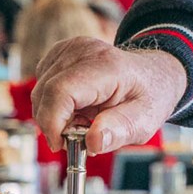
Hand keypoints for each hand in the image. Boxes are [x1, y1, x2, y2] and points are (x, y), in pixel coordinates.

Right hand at [31, 37, 186, 154]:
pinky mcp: (61, 53)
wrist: (152, 73)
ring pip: (40, 91)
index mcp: (107, 66)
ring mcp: (70, 49)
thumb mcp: (145, 120)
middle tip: (78, 137)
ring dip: (54, 114)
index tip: (61, 145)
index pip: (61, 91)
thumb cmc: (148, 96)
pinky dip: (53, 103)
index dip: (52, 122)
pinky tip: (76, 108)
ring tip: (83, 121)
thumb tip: (93, 142)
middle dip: (54, 124)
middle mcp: (85, 51)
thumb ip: (120, 131)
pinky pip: (42, 85)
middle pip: (45, 93)